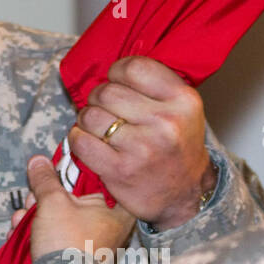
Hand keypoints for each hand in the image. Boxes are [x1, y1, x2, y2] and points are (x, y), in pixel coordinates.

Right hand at [26, 155, 134, 259]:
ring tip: (23, 216)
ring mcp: (93, 242)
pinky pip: (57, 234)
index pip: (98, 179)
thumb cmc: (67, 244)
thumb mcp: (53, 201)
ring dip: (38, 213)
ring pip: (62, 216)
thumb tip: (39, 161)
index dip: (73, 173)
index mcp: (116, 210)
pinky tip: (21, 228)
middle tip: (33, 198)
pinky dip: (39, 230)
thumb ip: (46, 179)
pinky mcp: (75, 256)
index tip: (55, 171)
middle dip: (47, 197)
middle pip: (75, 198)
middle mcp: (109, 226)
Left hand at [69, 55, 215, 230]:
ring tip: (97, 127)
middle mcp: (165, 122)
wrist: (185, 196)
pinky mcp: (120, 169)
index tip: (116, 81)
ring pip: (90, 115)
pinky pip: (81, 141)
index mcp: (183, 100)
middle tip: (104, 109)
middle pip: (107, 91)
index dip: (117, 72)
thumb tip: (112, 67)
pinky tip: (89, 142)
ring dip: (86, 120)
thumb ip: (155, 87)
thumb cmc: (177, 148)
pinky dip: (78, 139)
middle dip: (98, 98)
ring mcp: (142, 147)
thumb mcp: (182, 110)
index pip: (134, 67)